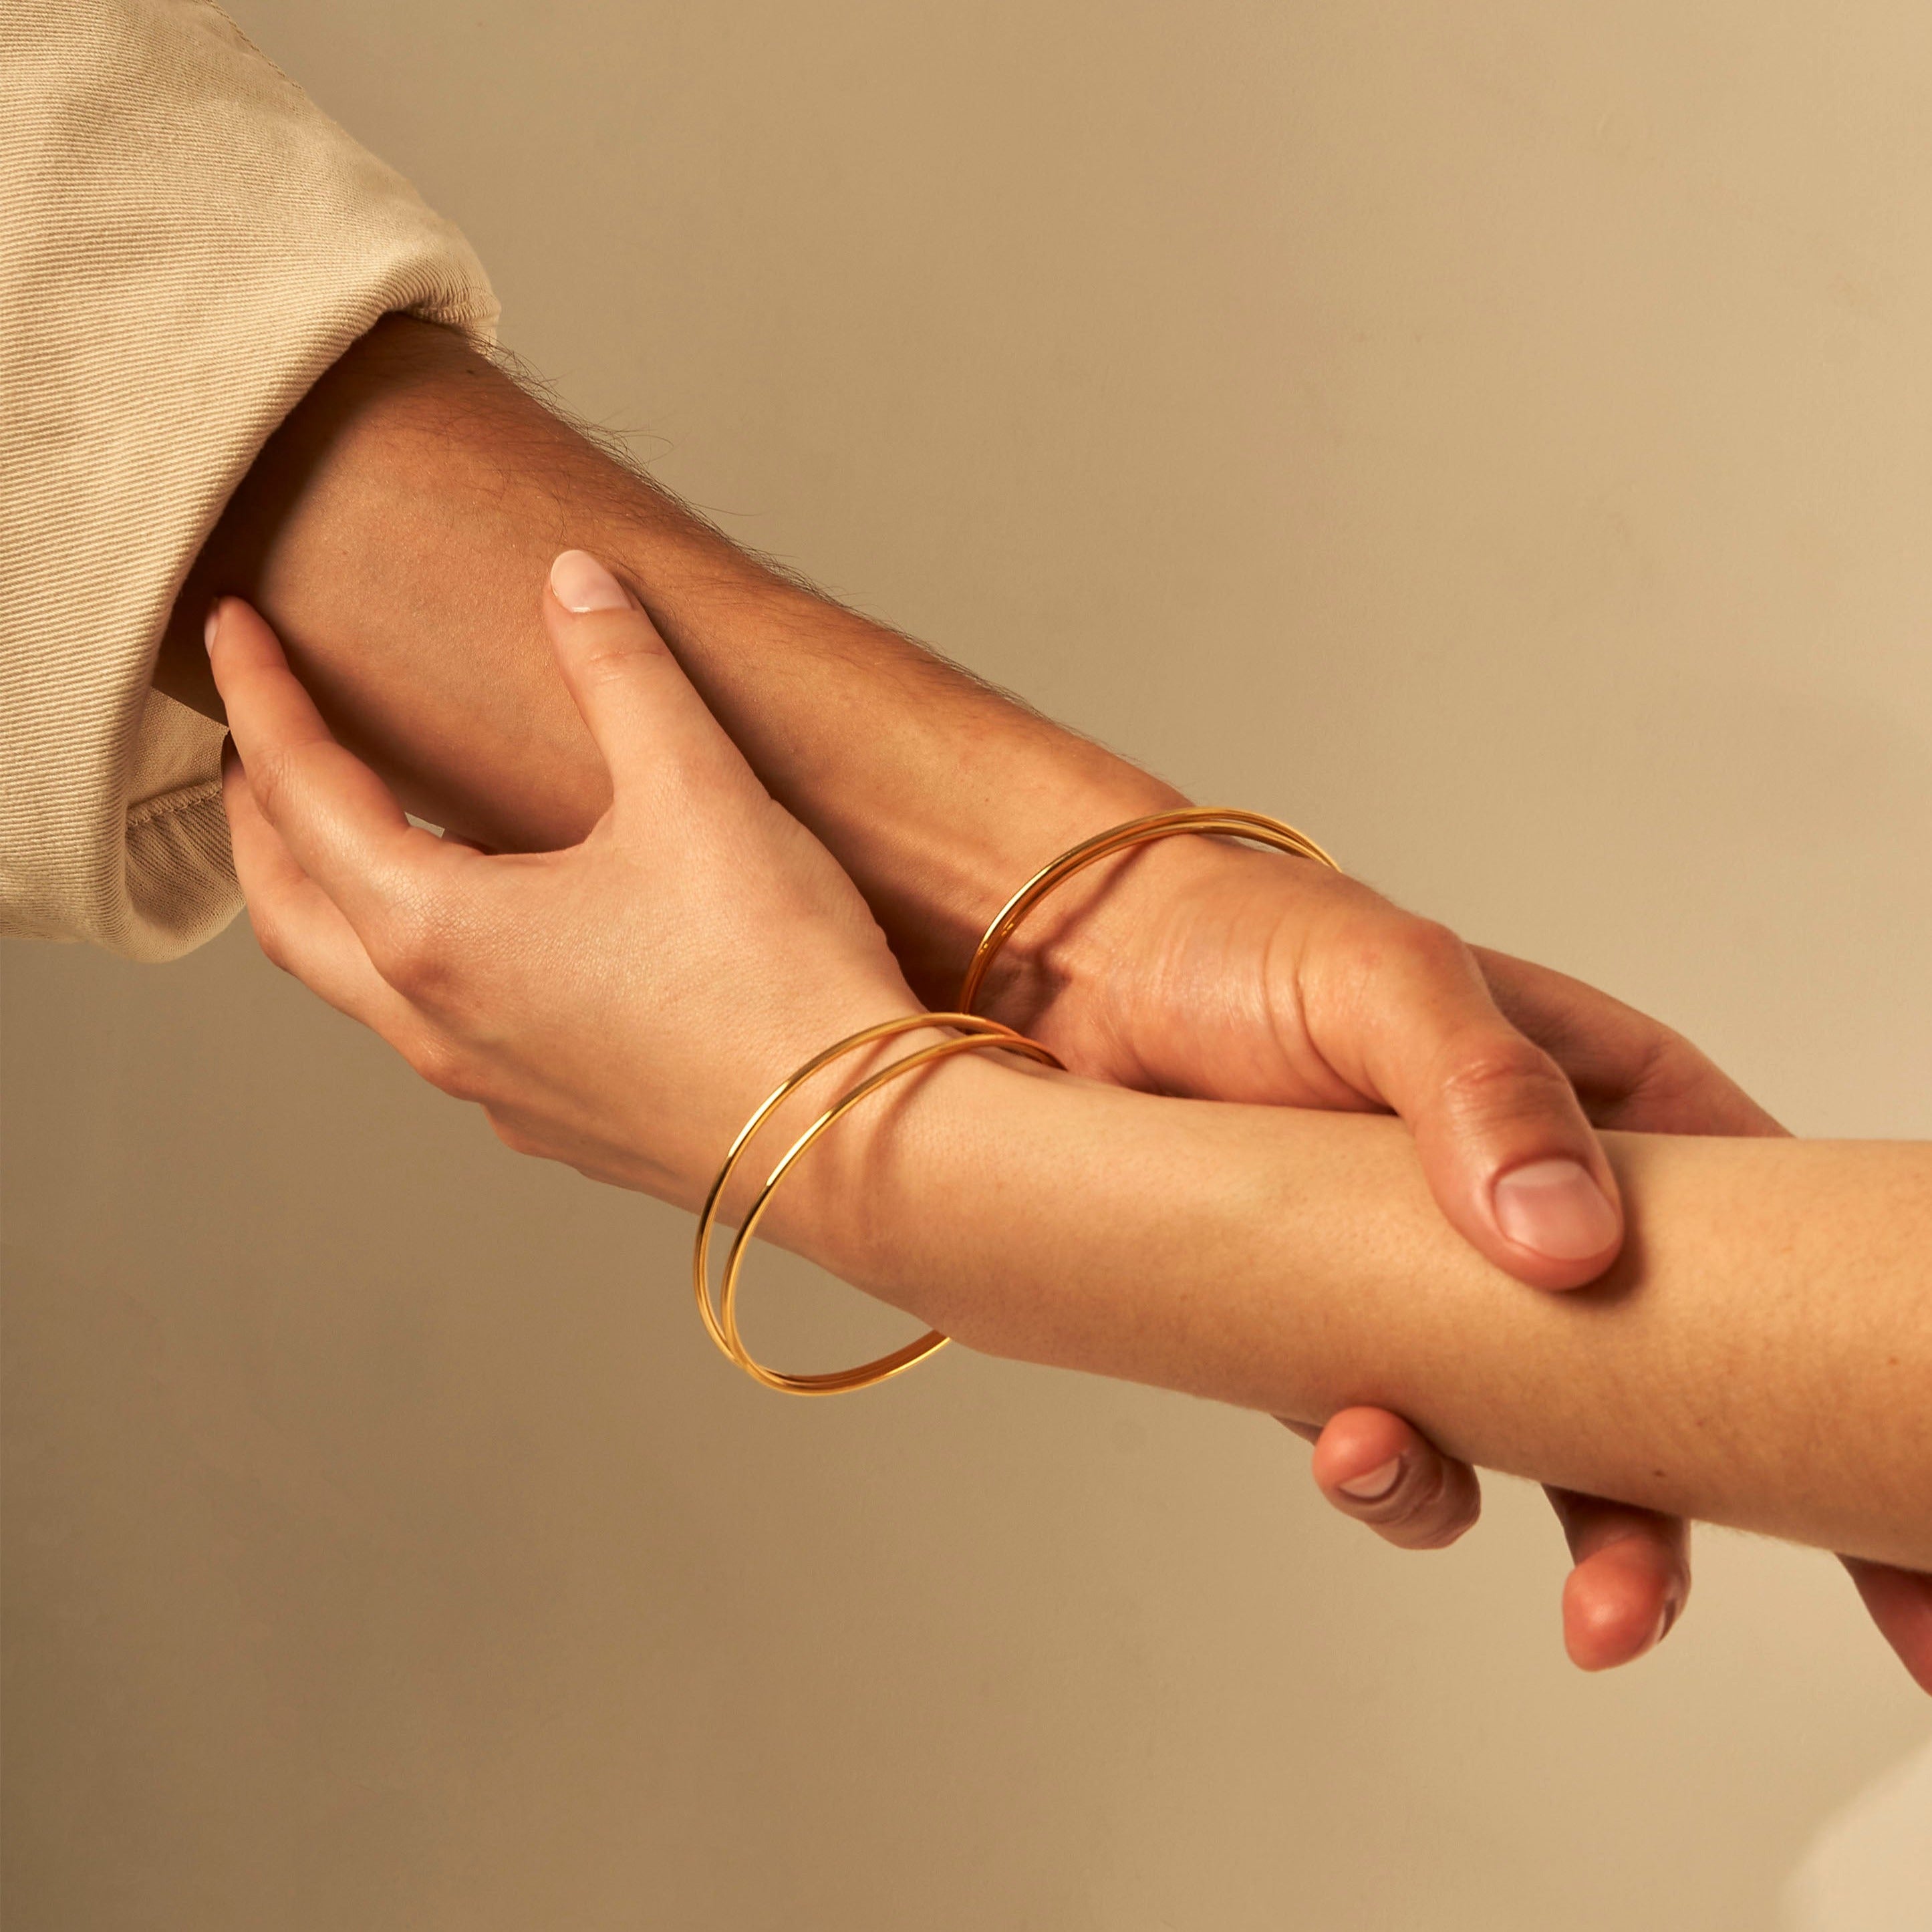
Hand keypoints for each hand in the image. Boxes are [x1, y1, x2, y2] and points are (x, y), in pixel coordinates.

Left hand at [207, 549, 921, 1219]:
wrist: (855, 1143)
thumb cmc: (772, 976)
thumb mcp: (699, 794)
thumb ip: (623, 675)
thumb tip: (574, 581)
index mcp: (437, 931)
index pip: (303, 792)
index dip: (262, 698)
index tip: (231, 629)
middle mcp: (436, 1023)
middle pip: (287, 910)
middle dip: (257, 819)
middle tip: (256, 746)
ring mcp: (490, 1088)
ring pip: (358, 986)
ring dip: (329, 901)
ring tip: (356, 837)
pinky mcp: (554, 1123)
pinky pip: (442, 1037)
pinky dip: (417, 969)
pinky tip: (485, 943)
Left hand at [979, 826, 1931, 1686]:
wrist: (1089, 977)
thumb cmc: (1256, 944)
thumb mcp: (1393, 979)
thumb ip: (1485, 1089)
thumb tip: (1571, 1242)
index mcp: (1624, 1121)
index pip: (1783, 1270)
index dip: (1844, 1403)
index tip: (1909, 1554)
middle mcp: (1550, 1222)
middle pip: (1672, 1407)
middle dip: (1671, 1529)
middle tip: (1628, 1612)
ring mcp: (1448, 1297)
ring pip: (1532, 1452)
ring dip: (1500, 1513)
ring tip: (1403, 1464)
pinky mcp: (1342, 1337)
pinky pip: (1398, 1440)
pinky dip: (1387, 1470)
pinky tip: (1350, 1439)